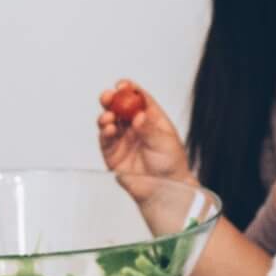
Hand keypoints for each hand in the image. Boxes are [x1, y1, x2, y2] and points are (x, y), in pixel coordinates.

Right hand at [96, 83, 192, 200]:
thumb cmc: (171, 165)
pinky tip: (108, 129)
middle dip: (112, 100)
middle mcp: (135, 126)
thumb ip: (149, 129)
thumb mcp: (165, 143)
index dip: (129, 90)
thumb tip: (138, 115)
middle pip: (119, 107)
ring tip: (108, 117)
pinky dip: (104, 132)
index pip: (138, 99)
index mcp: (151, 118)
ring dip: (106, 116)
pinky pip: (105, 140)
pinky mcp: (112, 154)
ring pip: (109, 121)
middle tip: (108, 96)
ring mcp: (123, 139)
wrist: (163, 191)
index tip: (122, 85)